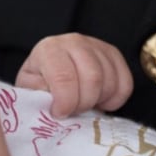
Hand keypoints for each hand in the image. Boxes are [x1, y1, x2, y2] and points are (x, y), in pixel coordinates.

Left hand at [14, 33, 132, 117]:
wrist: (50, 68)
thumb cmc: (39, 80)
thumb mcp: (30, 88)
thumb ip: (37, 94)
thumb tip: (52, 100)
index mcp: (49, 49)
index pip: (64, 77)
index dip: (66, 102)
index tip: (60, 113)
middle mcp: (74, 41)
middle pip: (93, 78)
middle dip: (84, 103)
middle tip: (74, 111)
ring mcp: (96, 45)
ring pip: (110, 81)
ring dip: (98, 101)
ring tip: (83, 104)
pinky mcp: (113, 54)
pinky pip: (125, 83)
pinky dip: (115, 99)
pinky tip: (100, 101)